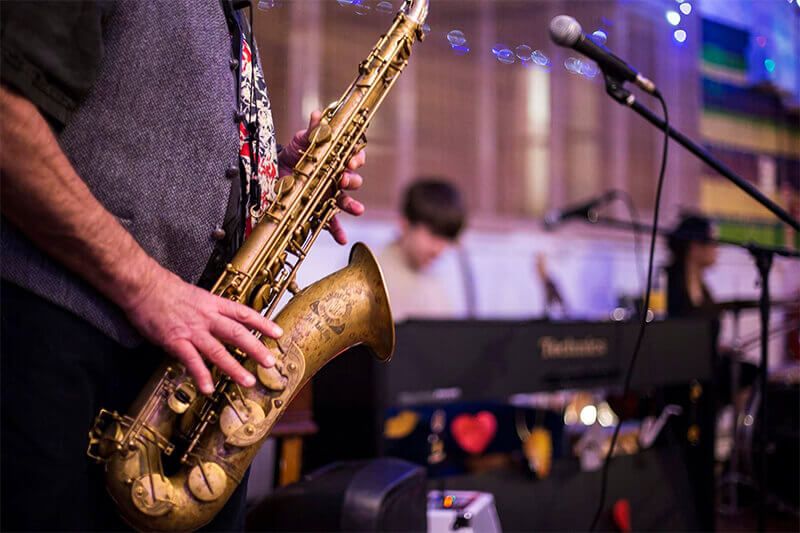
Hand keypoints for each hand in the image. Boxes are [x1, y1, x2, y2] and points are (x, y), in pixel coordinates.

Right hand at [123, 261, 281, 394]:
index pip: (244, 313)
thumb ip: (211, 309)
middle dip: (256, 348)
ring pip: (217, 351)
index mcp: (213, 304)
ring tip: (248, 381)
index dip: (263, 323)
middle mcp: (207, 317)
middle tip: (270, 362)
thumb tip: (223, 319)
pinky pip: (191, 360)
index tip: (278, 333)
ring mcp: (192, 330)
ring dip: (234, 368)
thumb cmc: (167, 290)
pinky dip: (200, 375)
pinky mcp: (175, 341)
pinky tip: (208, 388)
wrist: (143, 286)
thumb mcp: (197, 295)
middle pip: (237, 333)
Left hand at [278, 110, 365, 244]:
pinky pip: (332, 222)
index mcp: (337, 160)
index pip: (354, 158)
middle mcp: (337, 178)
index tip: (352, 160)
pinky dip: (338, 231)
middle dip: (352, 180)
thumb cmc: (295, 155)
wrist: (277, 172)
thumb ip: (313, 131)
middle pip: (353, 180)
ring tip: (358, 210)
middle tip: (344, 180)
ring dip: (353, 206)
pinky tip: (342, 239)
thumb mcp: (301, 141)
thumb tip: (317, 114)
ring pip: (346, 201)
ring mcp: (331, 195)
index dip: (357, 159)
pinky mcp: (321, 210)